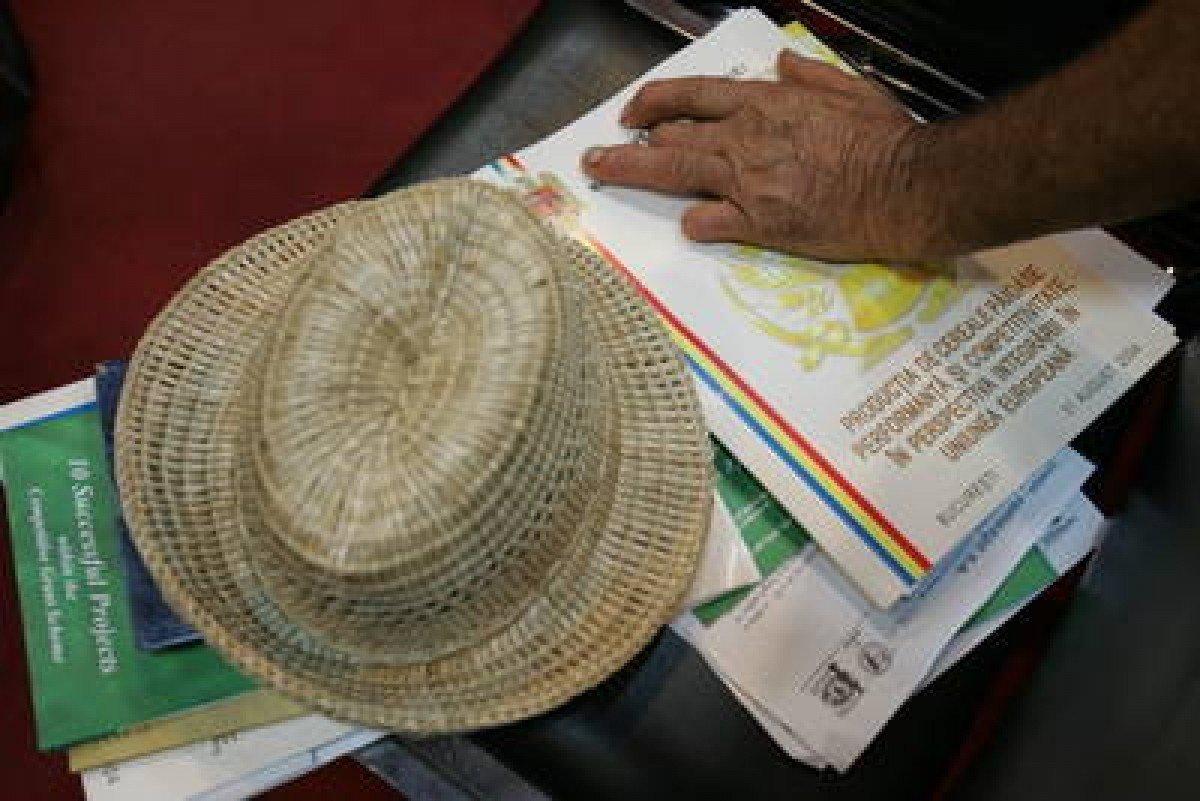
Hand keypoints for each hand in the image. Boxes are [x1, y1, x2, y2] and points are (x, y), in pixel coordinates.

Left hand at [581, 50, 940, 261]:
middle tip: (603, 153)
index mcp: (766, 103)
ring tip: (602, 174)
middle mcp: (746, 137)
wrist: (907, 186)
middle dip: (630, 143)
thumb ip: (809, 75)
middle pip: (670, 134)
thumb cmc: (885, 140)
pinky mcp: (758, 223)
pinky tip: (690, 226)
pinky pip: (706, 222)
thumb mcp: (849, 89)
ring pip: (671, 171)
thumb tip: (783, 63)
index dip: (654, 101)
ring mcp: (748, 181)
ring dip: (630, 171)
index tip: (633, 112)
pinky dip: (692, 224)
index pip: (692, 95)